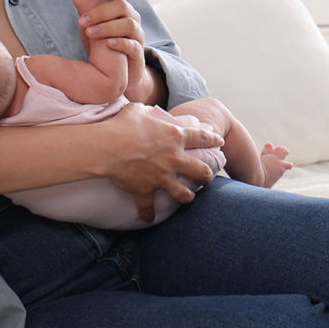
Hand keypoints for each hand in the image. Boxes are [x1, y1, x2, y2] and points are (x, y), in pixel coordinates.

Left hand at [77, 0, 161, 103]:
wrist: (119, 73)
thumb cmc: (103, 45)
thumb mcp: (91, 25)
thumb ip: (85, 8)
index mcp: (120, 9)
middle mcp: (132, 18)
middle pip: (122, 6)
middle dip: (100, 11)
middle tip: (81, 20)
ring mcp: (137, 35)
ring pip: (128, 24)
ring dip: (107, 27)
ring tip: (90, 33)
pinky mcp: (138, 53)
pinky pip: (133, 45)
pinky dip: (121, 43)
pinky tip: (108, 44)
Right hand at [101, 104, 224, 222]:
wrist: (107, 147)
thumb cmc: (121, 126)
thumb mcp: (136, 111)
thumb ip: (144, 111)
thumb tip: (140, 109)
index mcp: (174, 137)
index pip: (201, 138)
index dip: (213, 140)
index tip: (220, 142)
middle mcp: (173, 158)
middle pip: (200, 170)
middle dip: (207, 176)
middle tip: (208, 178)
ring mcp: (161, 176)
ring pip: (183, 193)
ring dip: (187, 197)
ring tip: (188, 198)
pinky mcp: (146, 189)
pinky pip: (148, 206)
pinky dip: (148, 213)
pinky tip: (148, 218)